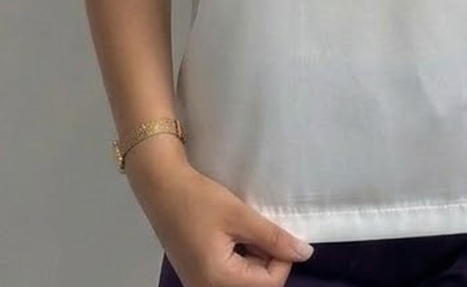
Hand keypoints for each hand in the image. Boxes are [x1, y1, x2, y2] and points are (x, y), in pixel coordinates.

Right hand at [126, 143, 314, 285]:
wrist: (161, 188)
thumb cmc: (199, 200)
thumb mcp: (240, 215)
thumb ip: (273, 237)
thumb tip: (305, 253)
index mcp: (218, 282)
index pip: (270, 284)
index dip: (282, 257)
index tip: (276, 229)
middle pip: (257, 285)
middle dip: (267, 259)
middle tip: (258, 228)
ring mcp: (201, 285)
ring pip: (244, 281)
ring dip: (254, 258)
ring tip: (244, 228)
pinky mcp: (198, 276)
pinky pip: (230, 276)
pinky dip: (240, 258)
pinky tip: (233, 235)